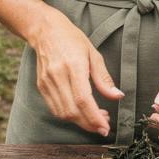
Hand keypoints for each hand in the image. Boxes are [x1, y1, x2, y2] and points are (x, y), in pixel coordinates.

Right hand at [30, 8, 123, 135]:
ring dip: (80, 122)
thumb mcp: (93, 54)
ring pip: (63, 113)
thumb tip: (117, 96)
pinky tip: (80, 112)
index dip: (94, 117)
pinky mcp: (41, 86)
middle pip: (72, 111)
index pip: (83, 99)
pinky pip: (55, 109)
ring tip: (95, 118)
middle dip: (89, 124)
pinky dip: (69, 116)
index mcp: (73, 66)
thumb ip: (104, 78)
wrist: (45, 30)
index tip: (106, 128)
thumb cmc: (72, 39)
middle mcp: (57, 76)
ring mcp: (47, 82)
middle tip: (104, 125)